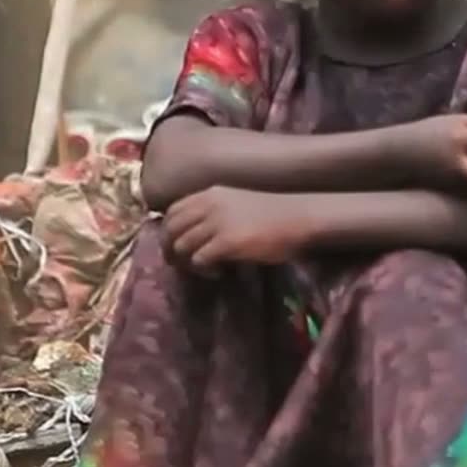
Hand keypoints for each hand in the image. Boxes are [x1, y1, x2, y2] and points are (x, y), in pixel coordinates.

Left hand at [164, 187, 312, 271]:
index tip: (175, 246)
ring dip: (188, 263)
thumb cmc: (274, 213)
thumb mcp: (236, 203)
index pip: (172, 211)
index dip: (168, 231)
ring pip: (181, 246)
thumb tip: (194, 234)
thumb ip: (213, 212)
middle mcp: (208, 205)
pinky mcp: (227, 242)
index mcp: (209, 193)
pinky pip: (199, 259)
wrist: (298, 217)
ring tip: (205, 270)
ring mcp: (216, 222)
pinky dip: (204, 270)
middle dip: (170, 250)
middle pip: (170, 230)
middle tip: (181, 265)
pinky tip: (218, 272)